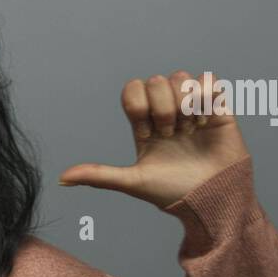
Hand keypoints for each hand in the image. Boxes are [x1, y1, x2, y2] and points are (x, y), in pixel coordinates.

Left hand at [58, 70, 252, 208]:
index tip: (147, 135)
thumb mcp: (133, 182)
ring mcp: (191, 108)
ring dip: (184, 104)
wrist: (213, 199)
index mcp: (144, 124)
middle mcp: (166, 112)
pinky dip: (205, 99)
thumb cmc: (174, 193)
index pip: (132, 90)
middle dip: (162, 109)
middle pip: (156, 81)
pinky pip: (208, 80)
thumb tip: (61, 179)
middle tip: (170, 135)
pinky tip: (206, 123)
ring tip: (191, 130)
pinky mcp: (216, 107)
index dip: (138, 105)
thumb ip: (99, 175)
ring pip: (180, 77)